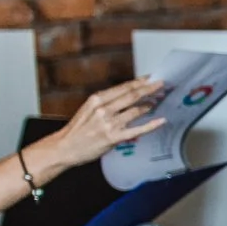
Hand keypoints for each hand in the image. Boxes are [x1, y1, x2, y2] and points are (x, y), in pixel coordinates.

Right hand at [43, 77, 164, 170]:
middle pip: (132, 95)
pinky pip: (137, 129)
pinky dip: (151, 125)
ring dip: (150, 105)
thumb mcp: (88, 109)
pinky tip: (161, 121)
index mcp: (97, 99)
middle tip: (162, 84)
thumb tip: (126, 95)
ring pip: (136, 110)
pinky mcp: (114, 137)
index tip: (151, 78)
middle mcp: (103, 109)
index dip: (140, 82)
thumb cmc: (77, 130)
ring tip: (159, 100)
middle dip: (149, 89)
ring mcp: (109, 123)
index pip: (123, 87)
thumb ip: (106, 102)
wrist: (64, 148)